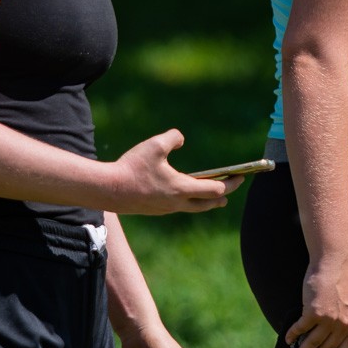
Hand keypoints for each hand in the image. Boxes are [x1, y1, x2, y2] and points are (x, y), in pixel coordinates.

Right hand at [111, 129, 241, 215]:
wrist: (108, 190)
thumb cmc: (132, 167)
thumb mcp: (155, 145)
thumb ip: (173, 138)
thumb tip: (180, 138)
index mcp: (181, 188)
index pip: (214, 190)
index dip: (229, 183)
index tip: (240, 177)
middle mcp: (177, 203)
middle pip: (207, 204)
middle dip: (222, 196)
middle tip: (231, 189)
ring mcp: (165, 209)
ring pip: (192, 208)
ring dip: (206, 202)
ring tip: (215, 198)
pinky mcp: (154, 210)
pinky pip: (178, 207)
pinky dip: (188, 201)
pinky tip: (184, 194)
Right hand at [282, 258, 347, 347]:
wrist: (334, 262)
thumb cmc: (342, 280)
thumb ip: (346, 320)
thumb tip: (336, 335)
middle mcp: (342, 325)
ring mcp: (328, 320)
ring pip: (312, 343)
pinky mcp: (313, 312)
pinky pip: (300, 328)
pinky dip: (293, 335)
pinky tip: (288, 339)